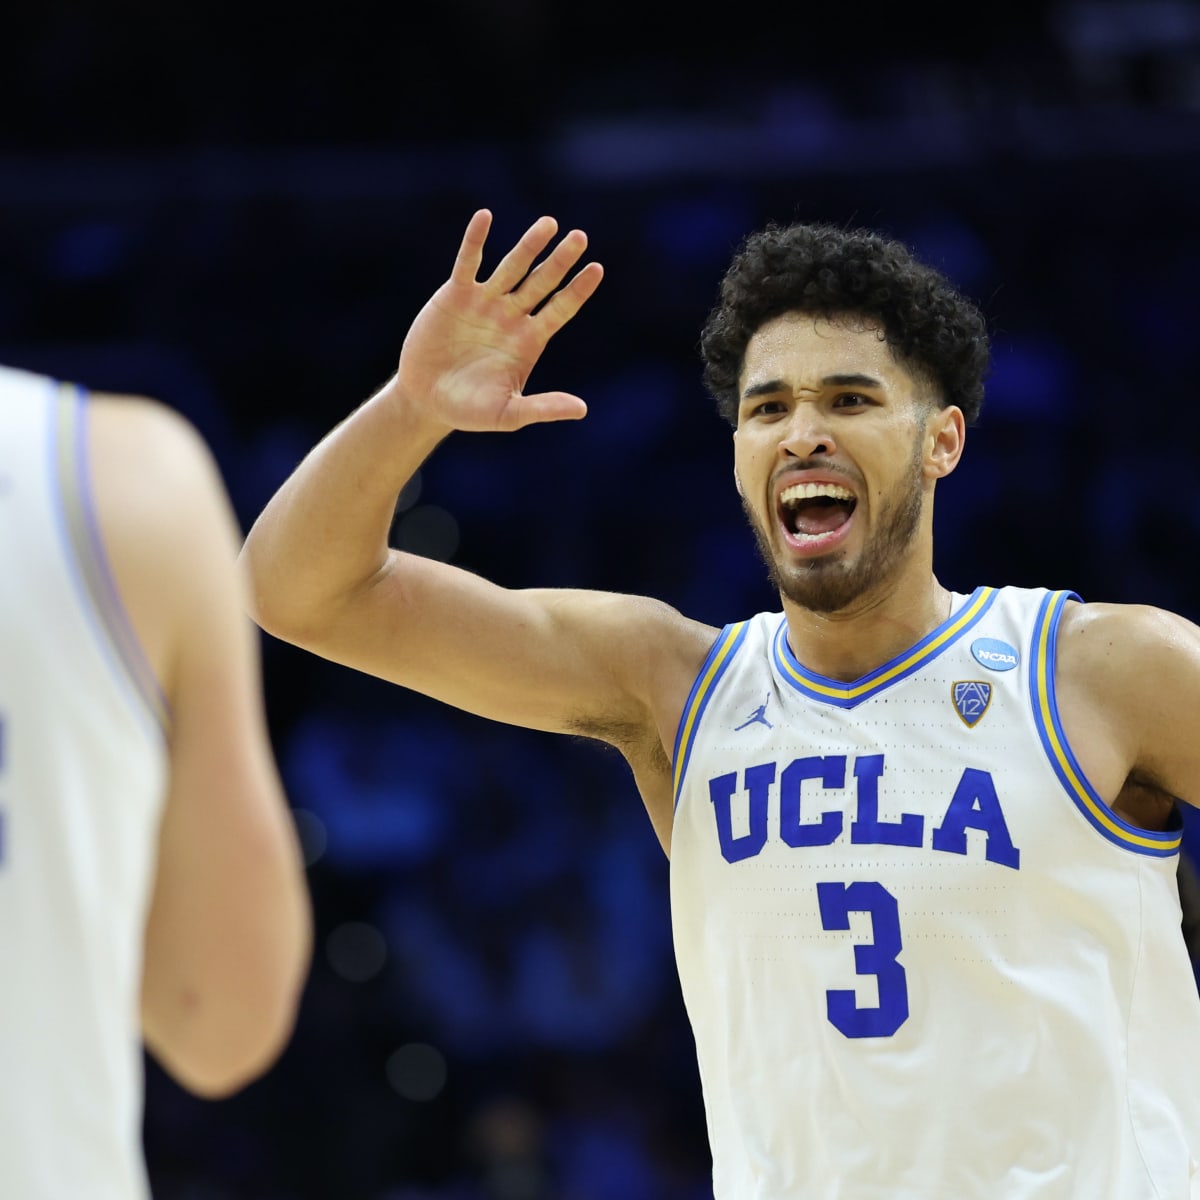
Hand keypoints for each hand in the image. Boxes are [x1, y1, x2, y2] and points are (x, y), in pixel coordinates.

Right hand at [395, 210, 602, 432]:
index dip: (578, 290)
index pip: (560, 308)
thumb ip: (543, 408)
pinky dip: (475, 240)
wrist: (426, 400)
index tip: (597, 269)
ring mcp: (485, 302)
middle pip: (541, 282)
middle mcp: (511, 316)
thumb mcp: (508, 414)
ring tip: (550, 224)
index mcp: (529, 340)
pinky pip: (468, 263)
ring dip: (529, 246)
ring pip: (512, 267)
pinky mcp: (455, 295)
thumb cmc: (469, 411)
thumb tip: (582, 410)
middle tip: (579, 237)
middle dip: (560, 261)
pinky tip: (485, 217)